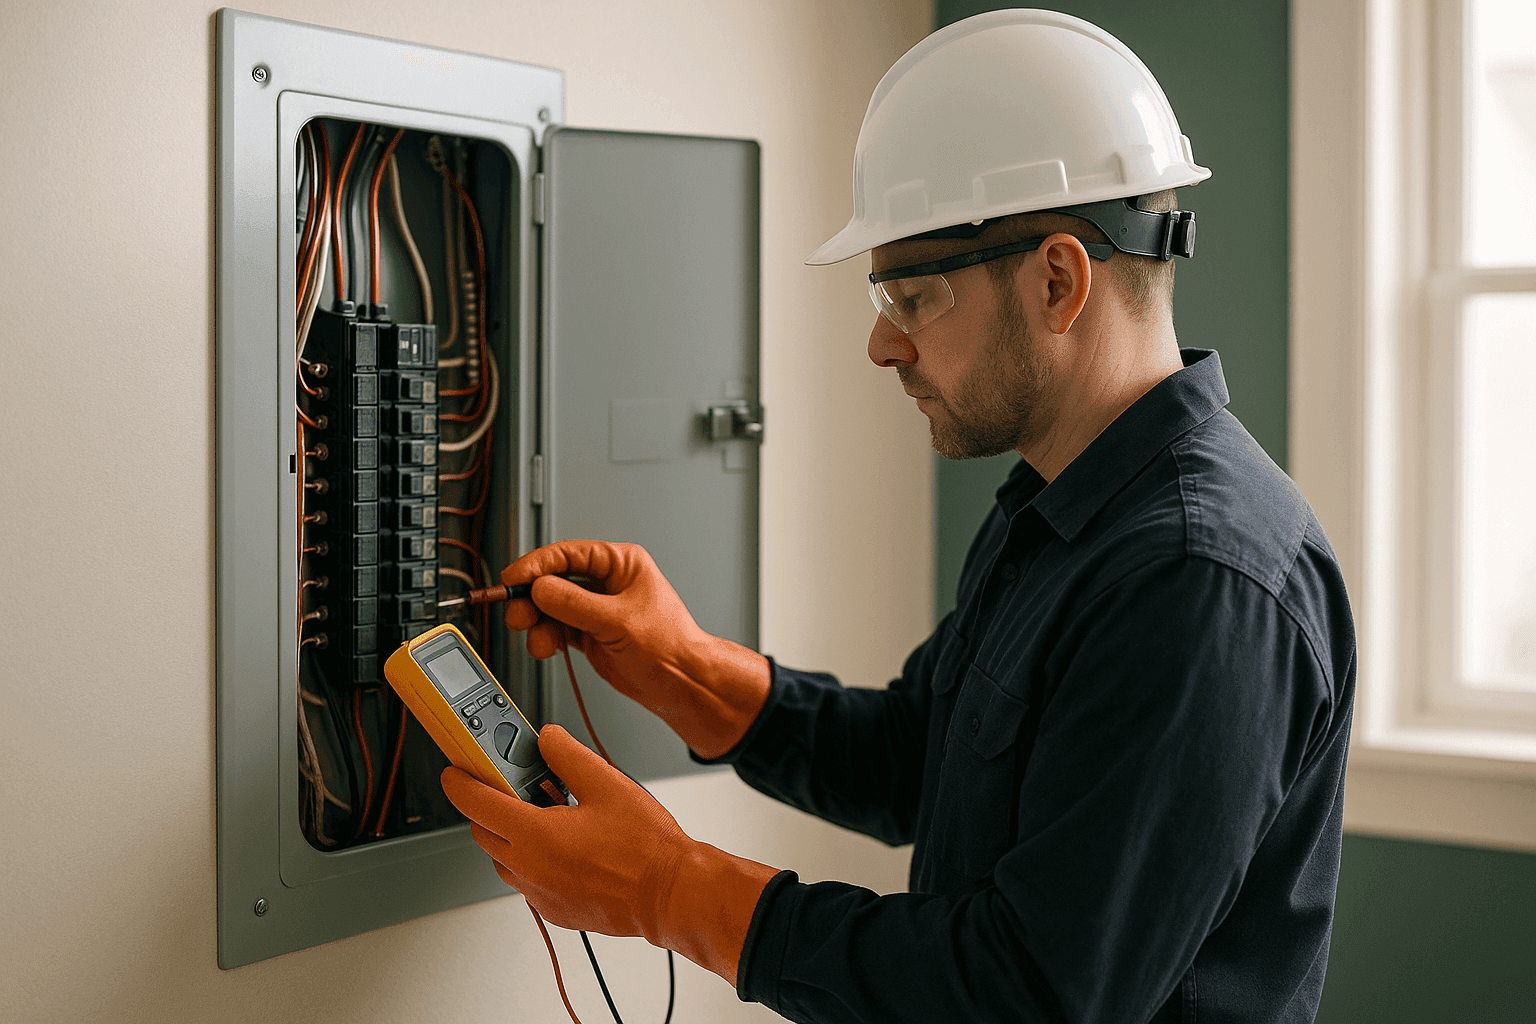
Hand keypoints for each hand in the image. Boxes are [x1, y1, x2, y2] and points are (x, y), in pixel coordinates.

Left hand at [441, 725, 778, 983]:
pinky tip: (567, 847)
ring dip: (512, 836)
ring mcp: (539, 894)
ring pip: (504, 860)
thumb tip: (546, 738)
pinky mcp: (554, 911)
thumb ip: (567, 755)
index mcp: (535, 835)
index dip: (460, 782)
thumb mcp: (606, 782)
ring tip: (550, 817)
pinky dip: (533, 861)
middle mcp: (529, 869)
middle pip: (483, 832)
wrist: (671, 893)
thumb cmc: (645, 847)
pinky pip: (527, 881)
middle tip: (518, 786)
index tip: (455, 771)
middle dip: (491, 806)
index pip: (476, 803)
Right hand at [502, 540, 769, 758]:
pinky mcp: (590, 633)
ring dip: (538, 623)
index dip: (536, 565)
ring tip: (539, 641)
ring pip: (551, 607)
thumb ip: (574, 603)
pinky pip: (557, 628)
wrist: (681, 684)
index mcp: (622, 564)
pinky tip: (548, 647)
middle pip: (554, 580)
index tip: (512, 579)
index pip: (569, 554)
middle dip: (532, 598)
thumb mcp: (618, 621)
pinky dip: (547, 637)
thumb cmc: (670, 647)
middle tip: (517, 614)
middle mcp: (608, 582)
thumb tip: (540, 588)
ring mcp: (597, 609)